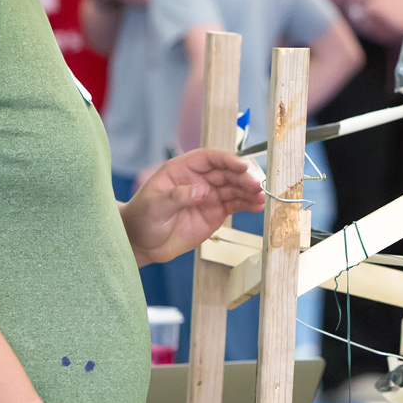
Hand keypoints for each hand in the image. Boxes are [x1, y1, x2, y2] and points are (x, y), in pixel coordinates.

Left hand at [122, 148, 264, 263]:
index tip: (241, 166)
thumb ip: (178, 197)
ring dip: (248, 191)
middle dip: (242, 178)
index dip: (226, 160)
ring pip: (234, 188)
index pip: (208, 158)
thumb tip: (202, 190)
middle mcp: (199, 179)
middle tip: (255, 186)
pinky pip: (235, 204)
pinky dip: (247, 204)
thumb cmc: (142, 219)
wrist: (142, 243)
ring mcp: (209, 195)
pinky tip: (257, 206)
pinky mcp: (215, 212)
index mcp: (182, 169)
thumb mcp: (155, 206)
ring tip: (260, 197)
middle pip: (226, 173)